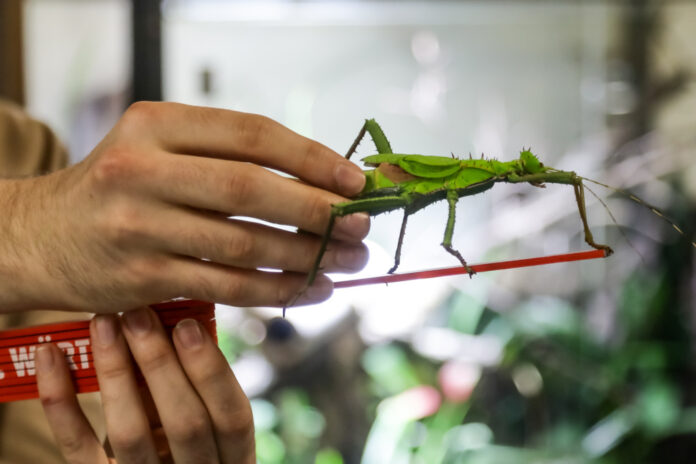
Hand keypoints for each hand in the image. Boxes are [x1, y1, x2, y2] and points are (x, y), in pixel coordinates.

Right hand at [1, 103, 368, 312]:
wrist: (44, 236)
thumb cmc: (121, 187)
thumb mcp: (162, 148)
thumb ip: (230, 156)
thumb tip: (323, 180)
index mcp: (156, 124)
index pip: (252, 134)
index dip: (312, 157)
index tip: (355, 181)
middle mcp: (142, 170)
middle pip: (251, 188)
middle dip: (318, 209)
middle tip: (360, 226)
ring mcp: (139, 226)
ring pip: (244, 244)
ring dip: (307, 256)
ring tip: (348, 261)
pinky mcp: (143, 277)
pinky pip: (227, 286)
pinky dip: (277, 290)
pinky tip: (311, 289)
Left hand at [36, 306, 254, 462]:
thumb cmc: (179, 439)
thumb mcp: (201, 423)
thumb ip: (193, 388)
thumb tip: (172, 324)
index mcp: (232, 458)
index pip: (233, 417)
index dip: (212, 371)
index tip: (188, 324)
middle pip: (186, 423)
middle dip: (161, 364)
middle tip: (138, 315)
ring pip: (130, 432)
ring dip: (115, 371)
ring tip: (103, 324)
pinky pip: (77, 446)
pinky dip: (61, 400)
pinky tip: (52, 354)